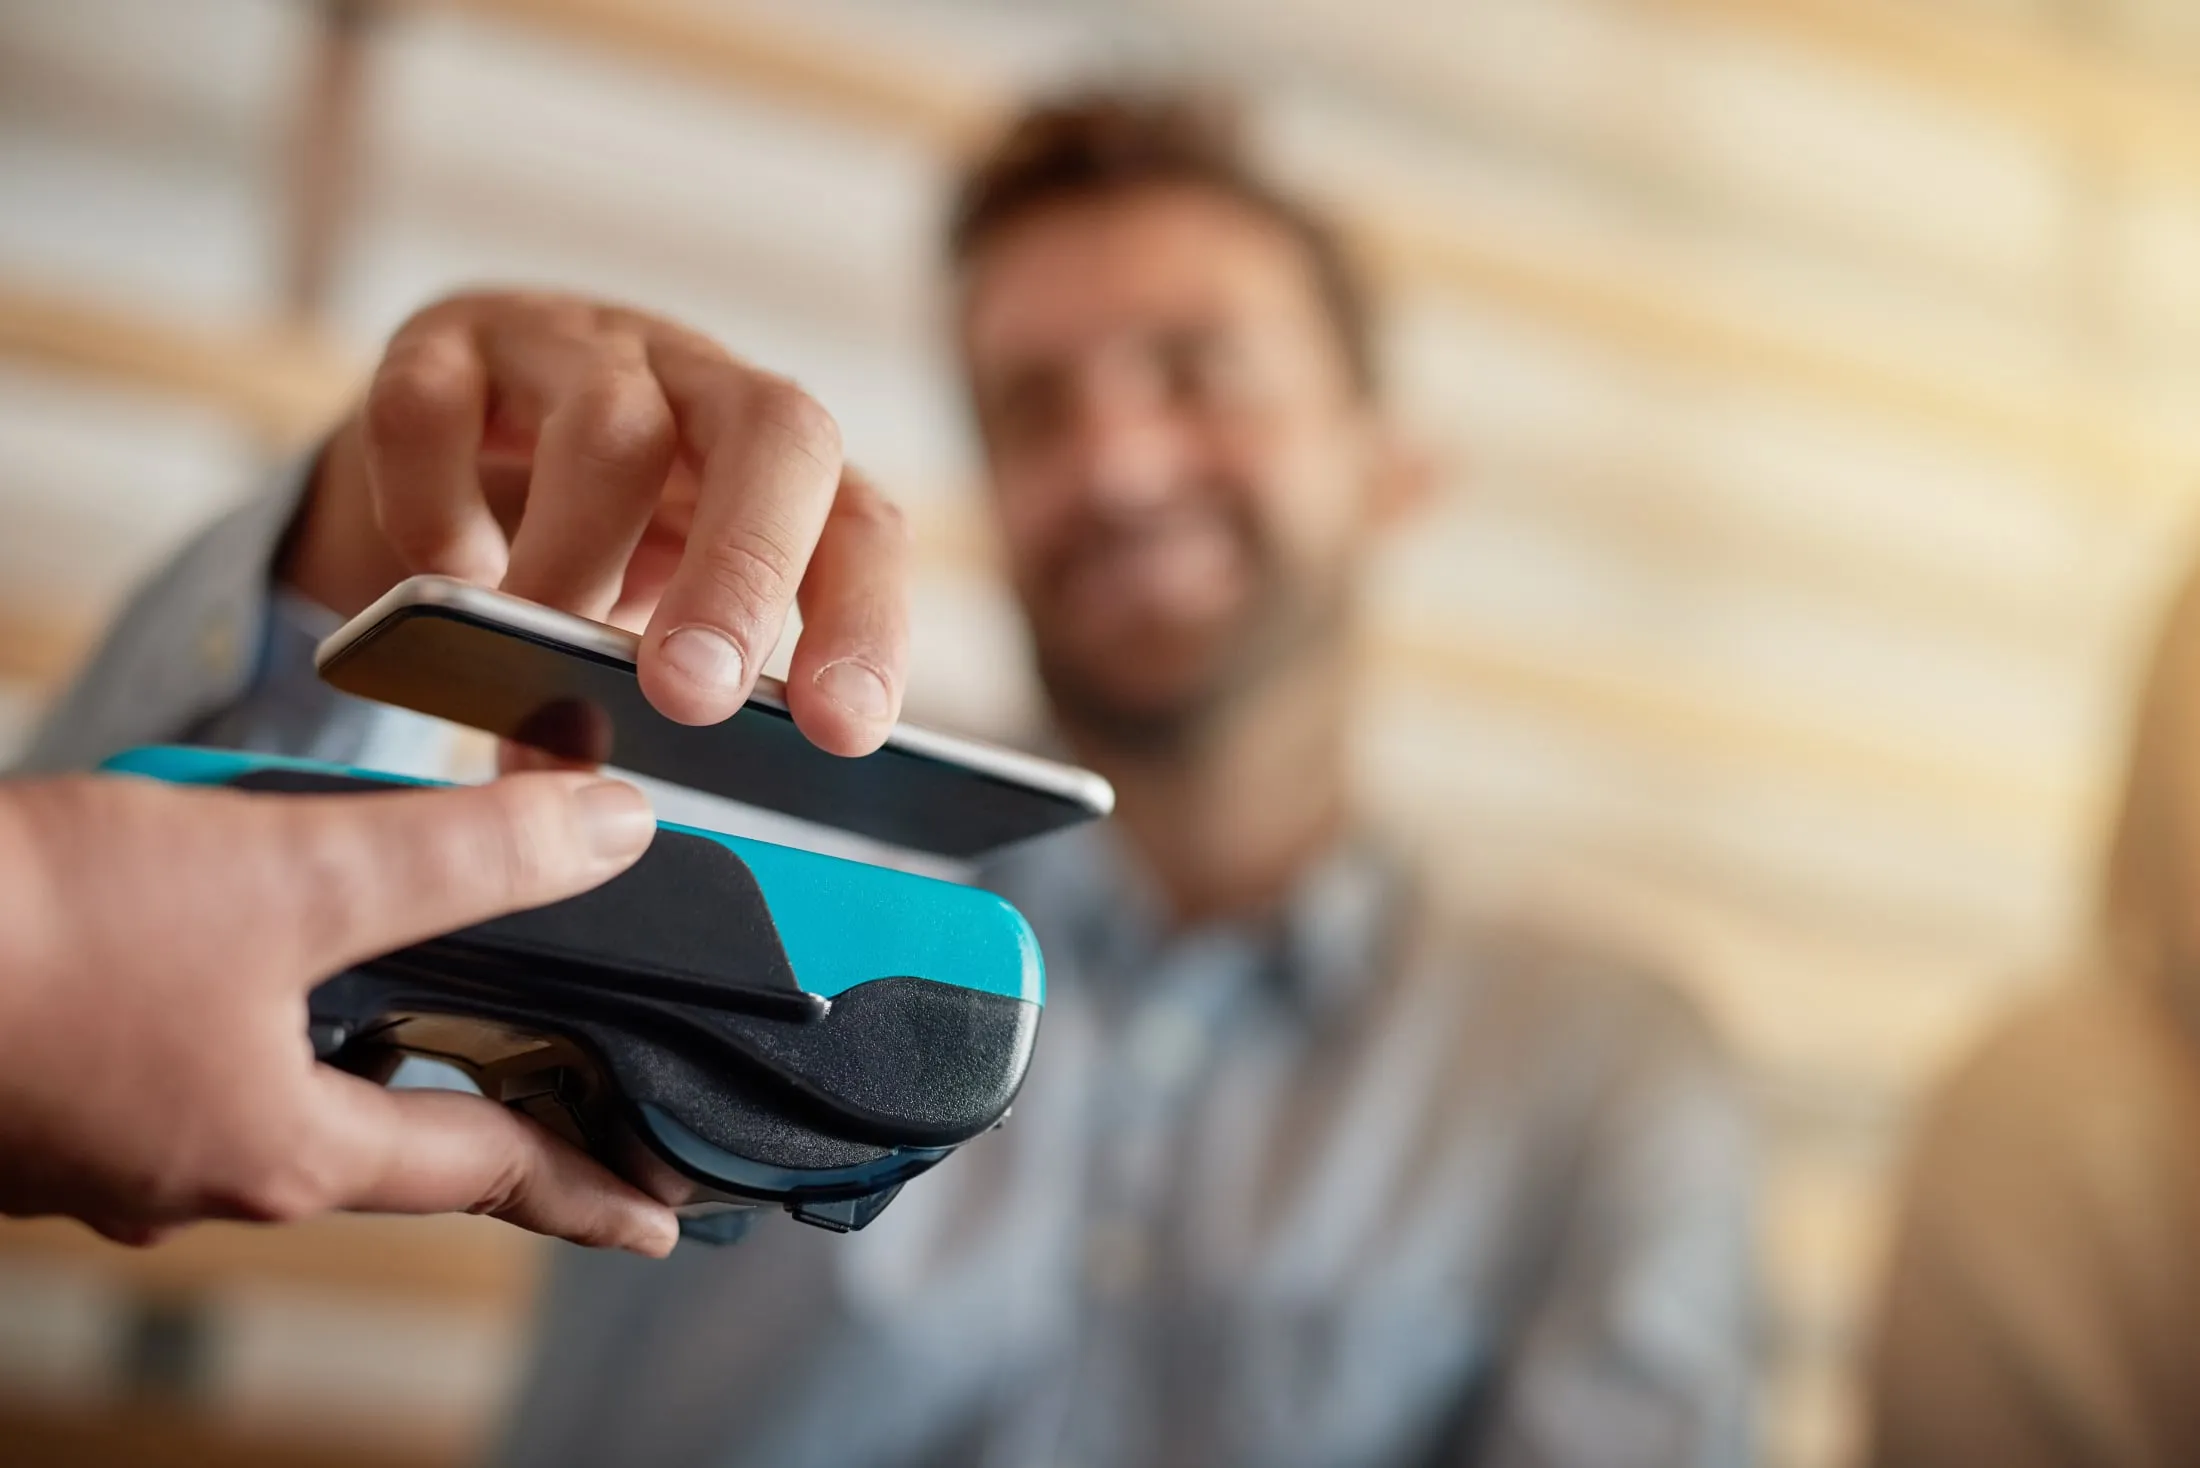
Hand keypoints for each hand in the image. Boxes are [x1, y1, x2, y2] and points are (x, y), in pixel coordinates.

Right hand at [0, 770, 677, 1254]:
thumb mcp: (291, 874)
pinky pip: (205, 1042)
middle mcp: (208, 1166)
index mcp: (285, 1151)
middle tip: (568, 1061)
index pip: (489, 1174)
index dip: (590, 1186)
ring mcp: (124, 1132)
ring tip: (433, 951)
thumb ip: (464, 859)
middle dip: (488, 1082)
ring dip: (372, 1012)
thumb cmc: (29, 938)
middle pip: (398, 1126)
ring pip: (294, 1075)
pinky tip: (262, 918)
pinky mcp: (62, 1076)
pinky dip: (272, 985)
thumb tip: (613, 835)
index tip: (659, 1220)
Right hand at [283, 291, 909, 753]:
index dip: (866, 621)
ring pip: (605, 421)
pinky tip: (441, 575)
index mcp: (784, 465)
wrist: (458, 423)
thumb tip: (601, 811)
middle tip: (693, 696)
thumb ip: (664, 688)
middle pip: (773, 433)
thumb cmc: (597, 541)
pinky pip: (434, 405)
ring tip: (535, 653)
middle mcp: (700, 384)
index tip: (844, 730)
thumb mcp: (654, 613)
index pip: (863, 526)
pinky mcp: (445, 341)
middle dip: (743, 572)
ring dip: (574, 559)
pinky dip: (433, 504)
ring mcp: (576, 350)